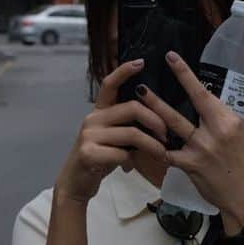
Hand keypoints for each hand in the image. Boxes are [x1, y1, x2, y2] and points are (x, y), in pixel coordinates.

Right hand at [56, 59, 168, 202]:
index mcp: (99, 112)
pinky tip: (132, 166)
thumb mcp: (113, 139)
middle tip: (166, 134)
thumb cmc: (100, 159)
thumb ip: (127, 126)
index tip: (141, 62)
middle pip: (131, 108)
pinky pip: (122, 154)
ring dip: (152, 145)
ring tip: (162, 154)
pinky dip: (133, 161)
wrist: (76, 182)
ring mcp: (89, 135)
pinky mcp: (88, 153)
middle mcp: (92, 119)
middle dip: (155, 120)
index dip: (124, 71)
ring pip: (131, 133)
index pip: (109, 84)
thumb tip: (157, 119)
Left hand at [137, 51, 243, 228]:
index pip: (205, 93)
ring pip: (172, 124)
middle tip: (145, 74)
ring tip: (139, 97)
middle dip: (166, 88)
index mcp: (230, 122)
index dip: (186, 75)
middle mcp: (214, 132)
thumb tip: (232, 102)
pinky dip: (154, 144)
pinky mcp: (189, 165)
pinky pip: (167, 152)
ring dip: (154, 109)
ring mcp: (200, 149)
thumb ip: (241, 119)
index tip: (172, 58)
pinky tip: (140, 134)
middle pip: (187, 104)